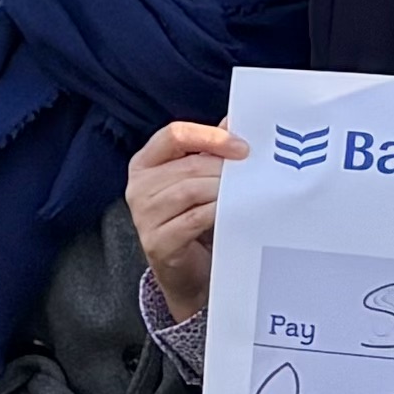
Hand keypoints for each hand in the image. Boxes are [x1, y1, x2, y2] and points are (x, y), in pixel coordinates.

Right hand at [128, 118, 242, 325]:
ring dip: (224, 190)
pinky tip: (236, 212)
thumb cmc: (195, 222)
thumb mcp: (201, 181)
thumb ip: (212, 151)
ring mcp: (144, 216)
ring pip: (191, 190)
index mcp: (145, 163)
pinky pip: (194, 218)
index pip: (174, 134)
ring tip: (248, 192)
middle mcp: (139, 186)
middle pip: (187, 165)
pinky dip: (219, 212)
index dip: (209, 136)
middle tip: (255, 173)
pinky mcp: (157, 242)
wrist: (187, 274)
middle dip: (225, 168)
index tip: (242, 147)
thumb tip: (237, 119)